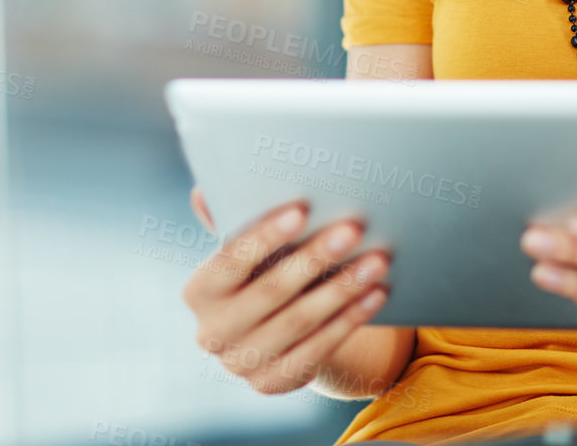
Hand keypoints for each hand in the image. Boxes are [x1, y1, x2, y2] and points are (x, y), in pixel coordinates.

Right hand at [181, 186, 390, 395]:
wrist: (268, 333)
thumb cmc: (258, 274)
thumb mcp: (244, 252)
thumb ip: (229, 223)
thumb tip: (203, 192)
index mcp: (199, 292)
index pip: (230, 261)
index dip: (265, 237)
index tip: (301, 211)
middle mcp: (213, 332)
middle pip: (270, 292)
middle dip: (315, 259)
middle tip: (353, 229)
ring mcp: (241, 363)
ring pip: (299, 322)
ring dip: (342, 289)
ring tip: (377, 261)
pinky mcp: (272, 382)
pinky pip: (318, 349)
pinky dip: (350, 320)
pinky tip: (376, 294)